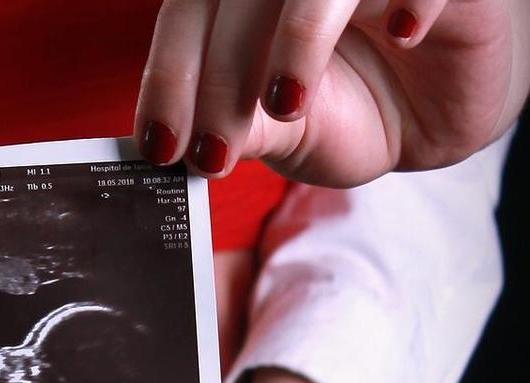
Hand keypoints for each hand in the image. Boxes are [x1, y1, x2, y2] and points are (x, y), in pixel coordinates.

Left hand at [135, 0, 528, 185]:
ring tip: (287, 107)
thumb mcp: (283, 132)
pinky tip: (404, 36)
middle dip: (219, 76)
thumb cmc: (350, 110)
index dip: (168, 77)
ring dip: (297, 39)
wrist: (438, 115)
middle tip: (215, 151)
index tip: (160, 147)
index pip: (188, 14)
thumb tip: (178, 148)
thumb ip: (236, 128)